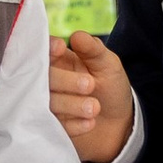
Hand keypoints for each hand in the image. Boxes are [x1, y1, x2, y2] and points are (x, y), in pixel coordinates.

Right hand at [47, 33, 133, 162]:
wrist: (118, 124)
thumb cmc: (111, 88)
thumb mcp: (108, 64)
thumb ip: (93, 50)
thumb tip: (76, 35)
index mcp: (59, 60)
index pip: (44, 50)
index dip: (47, 48)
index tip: (60, 48)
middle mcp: (49, 81)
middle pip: (43, 77)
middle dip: (65, 81)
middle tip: (90, 85)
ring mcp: (48, 104)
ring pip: (48, 103)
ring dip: (71, 104)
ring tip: (95, 108)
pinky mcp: (52, 127)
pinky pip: (55, 125)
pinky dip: (73, 124)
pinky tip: (90, 123)